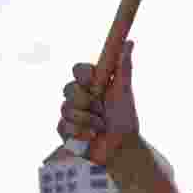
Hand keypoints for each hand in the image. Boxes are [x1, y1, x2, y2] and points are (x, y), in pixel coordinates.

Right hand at [59, 41, 139, 164]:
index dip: (82, 74)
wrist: (122, 149)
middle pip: (68, 88)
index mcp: (93, 85)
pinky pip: (63, 126)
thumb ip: (123, 69)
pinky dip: (80, 132)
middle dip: (87, 101)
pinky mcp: (64, 131)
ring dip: (87, 119)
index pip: (78, 70)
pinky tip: (92, 136)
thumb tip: (129, 42)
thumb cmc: (125, 121)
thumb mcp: (124, 94)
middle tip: (101, 110)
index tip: (93, 81)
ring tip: (101, 126)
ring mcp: (70, 114)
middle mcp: (79, 97)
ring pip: (66, 108)